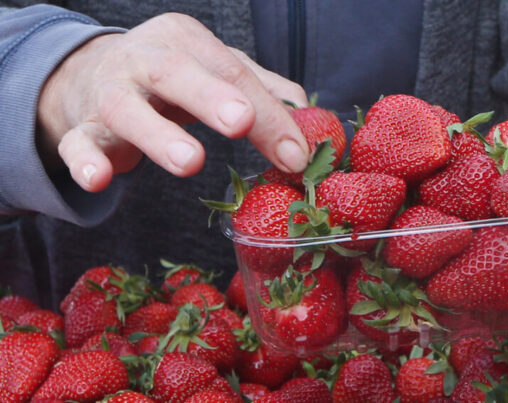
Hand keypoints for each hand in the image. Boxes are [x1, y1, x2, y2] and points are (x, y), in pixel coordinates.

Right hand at [37, 13, 309, 191]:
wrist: (91, 76)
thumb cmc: (171, 76)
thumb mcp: (215, 69)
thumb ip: (260, 88)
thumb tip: (307, 113)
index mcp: (185, 40)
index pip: (232, 74)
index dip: (267, 114)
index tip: (295, 153)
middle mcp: (143, 59)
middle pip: (175, 73)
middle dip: (210, 97)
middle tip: (241, 122)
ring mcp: (107, 93)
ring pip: (127, 110)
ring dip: (158, 135)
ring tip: (190, 162)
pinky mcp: (80, 128)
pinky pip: (78, 144)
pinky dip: (84, 161)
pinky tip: (99, 178)